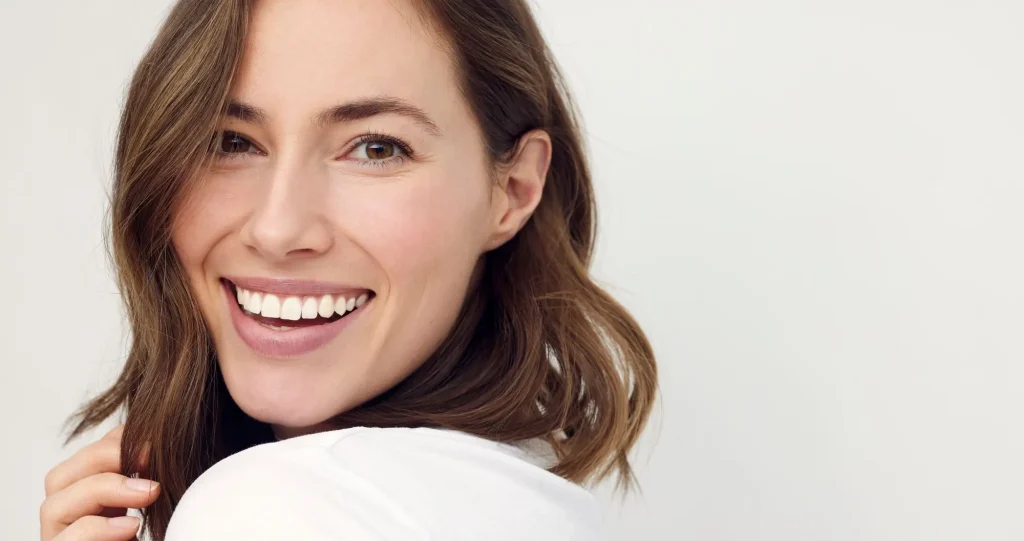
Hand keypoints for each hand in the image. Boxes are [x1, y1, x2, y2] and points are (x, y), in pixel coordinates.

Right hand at [40, 424, 159, 540]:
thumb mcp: (149, 500)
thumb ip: (142, 476)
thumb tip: (151, 438)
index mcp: (85, 501)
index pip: (85, 459)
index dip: (113, 443)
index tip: (152, 441)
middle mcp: (65, 520)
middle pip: (60, 476)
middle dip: (104, 458)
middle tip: (149, 457)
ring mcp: (59, 539)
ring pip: (54, 506)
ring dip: (103, 490)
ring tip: (149, 492)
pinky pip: (67, 540)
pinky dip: (98, 529)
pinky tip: (132, 525)